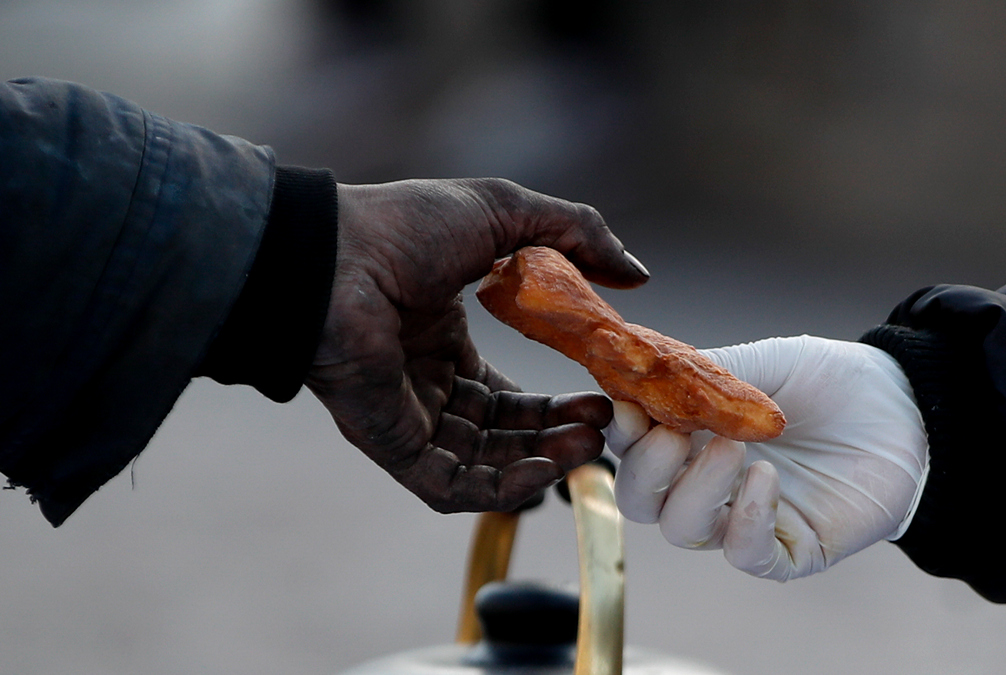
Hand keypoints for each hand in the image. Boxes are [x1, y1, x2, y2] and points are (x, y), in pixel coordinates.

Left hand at [306, 178, 649, 512]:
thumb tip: (637, 274)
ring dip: (542, 460)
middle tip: (603, 424)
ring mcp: (409, 419)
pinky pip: (453, 486)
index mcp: (443, 342)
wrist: (333, 255)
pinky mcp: (392, 446)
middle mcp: (426, 385)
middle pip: (505, 433)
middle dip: (558, 434)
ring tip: (589, 441)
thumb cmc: (404, 227)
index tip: (603, 398)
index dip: (556, 405)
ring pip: (486, 464)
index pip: (509, 395)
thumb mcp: (506, 214)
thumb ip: (576, 234)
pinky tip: (545, 468)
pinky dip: (503, 487)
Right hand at [606, 336, 927, 579]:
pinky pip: (746, 554)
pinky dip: (745, 520)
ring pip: (683, 530)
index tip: (628, 408)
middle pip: (640, 500)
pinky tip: (766, 479)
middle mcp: (708, 480)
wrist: (906, 405)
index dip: (620, 431)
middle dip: (645, 470)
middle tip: (674, 437)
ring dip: (695, 491)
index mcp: (692, 434)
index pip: (631, 445)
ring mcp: (745, 517)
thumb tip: (640, 377)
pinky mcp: (789, 549)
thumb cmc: (831, 381)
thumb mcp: (762, 363)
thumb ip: (704, 375)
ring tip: (734, 448)